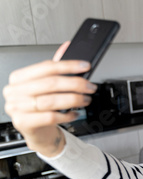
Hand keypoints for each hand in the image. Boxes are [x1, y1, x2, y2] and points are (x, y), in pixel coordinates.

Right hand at [2, 41, 95, 155]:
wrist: (37, 131)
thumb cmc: (40, 107)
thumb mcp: (47, 86)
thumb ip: (56, 68)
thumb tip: (67, 47)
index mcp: (19, 78)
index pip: (46, 67)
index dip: (68, 66)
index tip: (85, 66)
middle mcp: (15, 91)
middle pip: (50, 84)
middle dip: (75, 84)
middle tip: (90, 87)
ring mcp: (16, 107)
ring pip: (51, 101)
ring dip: (74, 99)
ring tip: (86, 100)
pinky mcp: (23, 123)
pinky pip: (50, 117)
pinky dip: (66, 114)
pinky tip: (75, 113)